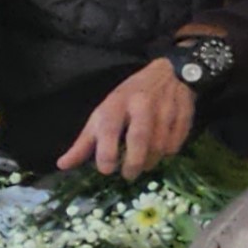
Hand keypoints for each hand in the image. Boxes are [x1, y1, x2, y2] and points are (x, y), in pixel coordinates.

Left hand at [58, 56, 195, 178]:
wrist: (168, 72)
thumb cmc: (129, 97)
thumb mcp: (103, 114)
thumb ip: (85, 142)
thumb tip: (62, 165)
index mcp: (116, 103)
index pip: (109, 128)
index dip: (106, 152)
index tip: (106, 170)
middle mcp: (141, 104)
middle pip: (139, 138)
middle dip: (134, 162)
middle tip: (128, 175)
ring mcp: (166, 107)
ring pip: (160, 144)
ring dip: (152, 161)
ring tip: (145, 165)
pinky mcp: (185, 112)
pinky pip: (177, 142)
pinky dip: (169, 152)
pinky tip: (162, 151)